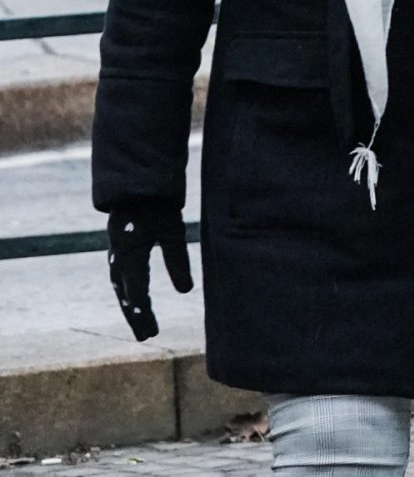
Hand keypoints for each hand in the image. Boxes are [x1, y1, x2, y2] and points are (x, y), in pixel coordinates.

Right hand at [106, 202, 190, 341]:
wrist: (138, 187)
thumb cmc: (158, 208)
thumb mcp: (173, 231)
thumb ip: (178, 260)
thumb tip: (185, 291)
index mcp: (130, 255)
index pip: (137, 291)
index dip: (143, 312)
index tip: (151, 332)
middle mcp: (119, 258)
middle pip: (126, 294)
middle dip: (136, 315)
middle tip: (147, 336)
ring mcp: (117, 255)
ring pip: (122, 287)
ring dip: (130, 306)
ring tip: (142, 324)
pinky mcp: (120, 251)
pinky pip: (122, 278)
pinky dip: (128, 292)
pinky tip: (135, 300)